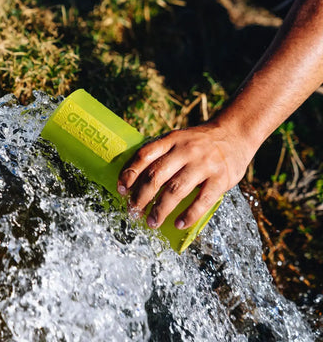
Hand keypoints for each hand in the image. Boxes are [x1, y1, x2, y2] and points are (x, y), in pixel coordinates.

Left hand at [117, 122, 252, 229]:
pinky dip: (189, 215)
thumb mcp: (179, 138)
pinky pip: (202, 200)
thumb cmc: (200, 142)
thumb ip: (162, 153)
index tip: (121, 190)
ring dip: (160, 209)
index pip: (144, 155)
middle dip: (141, 197)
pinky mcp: (220, 178)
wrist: (235, 134)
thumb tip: (136, 179)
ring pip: (175, 190)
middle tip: (133, 211)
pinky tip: (179, 224)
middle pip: (156, 175)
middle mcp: (185, 150)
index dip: (129, 173)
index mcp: (171, 139)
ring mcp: (203, 164)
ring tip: (151, 222)